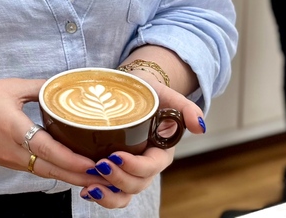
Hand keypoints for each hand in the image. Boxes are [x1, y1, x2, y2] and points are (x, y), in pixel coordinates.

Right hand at [0, 78, 101, 188]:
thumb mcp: (8, 87)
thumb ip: (38, 88)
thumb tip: (64, 85)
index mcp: (12, 128)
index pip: (47, 149)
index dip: (72, 158)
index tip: (93, 162)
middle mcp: (12, 151)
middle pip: (51, 170)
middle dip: (80, 177)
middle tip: (106, 178)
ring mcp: (9, 161)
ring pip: (46, 173)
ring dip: (70, 177)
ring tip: (95, 176)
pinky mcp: (7, 163)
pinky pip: (36, 170)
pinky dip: (55, 171)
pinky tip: (70, 169)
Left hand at [79, 83, 205, 206]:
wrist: (131, 91)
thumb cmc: (149, 93)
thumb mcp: (168, 95)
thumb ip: (186, 109)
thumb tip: (200, 126)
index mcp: (161, 152)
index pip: (151, 166)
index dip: (135, 166)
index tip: (116, 155)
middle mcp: (146, 166)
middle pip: (136, 184)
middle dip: (118, 179)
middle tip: (99, 164)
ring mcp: (130, 171)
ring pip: (124, 194)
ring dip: (108, 194)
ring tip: (90, 187)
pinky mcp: (115, 170)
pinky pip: (111, 191)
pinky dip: (100, 194)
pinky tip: (86, 190)